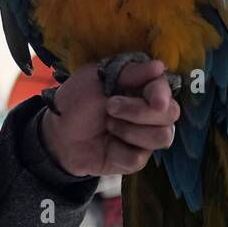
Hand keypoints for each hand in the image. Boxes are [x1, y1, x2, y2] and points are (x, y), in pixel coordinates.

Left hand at [40, 59, 178, 176]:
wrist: (57, 133)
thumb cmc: (77, 101)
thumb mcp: (95, 78)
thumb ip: (128, 73)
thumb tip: (159, 67)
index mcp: (142, 88)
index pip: (165, 89)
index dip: (162, 94)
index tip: (155, 101)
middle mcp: (150, 112)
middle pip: (170, 115)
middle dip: (139, 112)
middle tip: (110, 107)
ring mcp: (145, 137)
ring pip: (161, 137)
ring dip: (129, 130)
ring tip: (108, 124)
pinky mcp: (135, 159)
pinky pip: (138, 158)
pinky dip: (118, 150)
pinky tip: (107, 143)